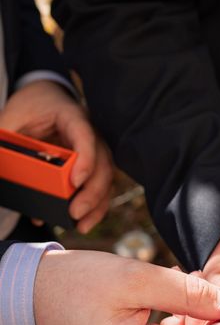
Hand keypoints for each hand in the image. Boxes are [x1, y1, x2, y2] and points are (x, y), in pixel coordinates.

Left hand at [0, 80, 112, 232]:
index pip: (86, 137)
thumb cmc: (32, 105)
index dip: (85, 160)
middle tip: (75, 212)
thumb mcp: (13, 118)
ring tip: (81, 225)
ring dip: (97, 205)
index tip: (75, 182)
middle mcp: (92, 136)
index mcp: (73, 117)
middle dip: (92, 193)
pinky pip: (98, 187)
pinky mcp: (92, 166)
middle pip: (103, 165)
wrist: (45, 99)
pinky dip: (92, 206)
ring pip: (106, 180)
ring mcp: (95, 152)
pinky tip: (79, 222)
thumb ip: (5, 139)